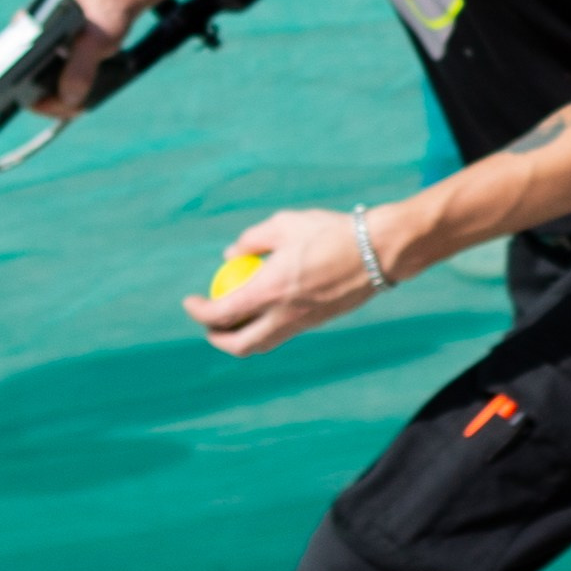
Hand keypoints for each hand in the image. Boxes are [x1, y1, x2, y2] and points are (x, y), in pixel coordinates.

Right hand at [33, 0, 143, 117]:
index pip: (15, 75)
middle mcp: (27, 39)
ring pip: (42, 85)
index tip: (59, 107)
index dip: (35, 98)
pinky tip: (79, 97)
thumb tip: (69, 99)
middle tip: (77, 108)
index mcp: (25, 30)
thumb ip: (81, 68)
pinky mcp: (54, 54)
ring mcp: (40, 48)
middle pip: (27, 85)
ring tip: (80, 104)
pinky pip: (53, 80)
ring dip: (60, 99)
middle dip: (52, 102)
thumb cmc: (105, 11)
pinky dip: (65, 91)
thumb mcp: (94, 40)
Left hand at [182, 206, 388, 354]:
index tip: (191, 301)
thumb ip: (252, 240)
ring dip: (242, 335)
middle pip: (241, 345)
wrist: (380, 250)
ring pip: (263, 343)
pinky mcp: (320, 321)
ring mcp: (304, 322)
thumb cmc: (331, 232)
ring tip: (235, 316)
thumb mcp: (285, 225)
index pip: (222, 314)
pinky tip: (268, 303)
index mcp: (270, 291)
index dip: (200, 312)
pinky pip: (283, 332)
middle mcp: (285, 315)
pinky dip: (267, 325)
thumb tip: (231, 254)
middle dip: (218, 339)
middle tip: (209, 323)